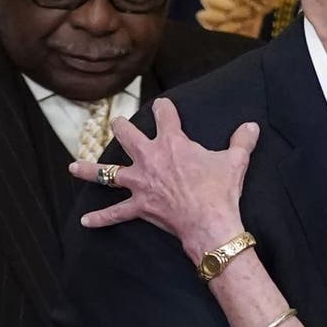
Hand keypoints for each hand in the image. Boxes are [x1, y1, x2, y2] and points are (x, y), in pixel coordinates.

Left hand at [68, 98, 259, 262]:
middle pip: (127, 136)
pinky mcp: (139, 206)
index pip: (164, 115)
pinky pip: (115, 213)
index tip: (162, 105)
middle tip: (118, 124)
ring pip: (107, 173)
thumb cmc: (220, 190)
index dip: (163, 107)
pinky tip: (86, 220)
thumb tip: (252, 126)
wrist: (209, 221)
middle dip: (121, 127)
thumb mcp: (236, 160)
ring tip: (74, 166)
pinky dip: (100, 218)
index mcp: (172, 142)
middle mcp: (149, 158)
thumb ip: (242, 141)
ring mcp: (140, 183)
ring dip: (89, 170)